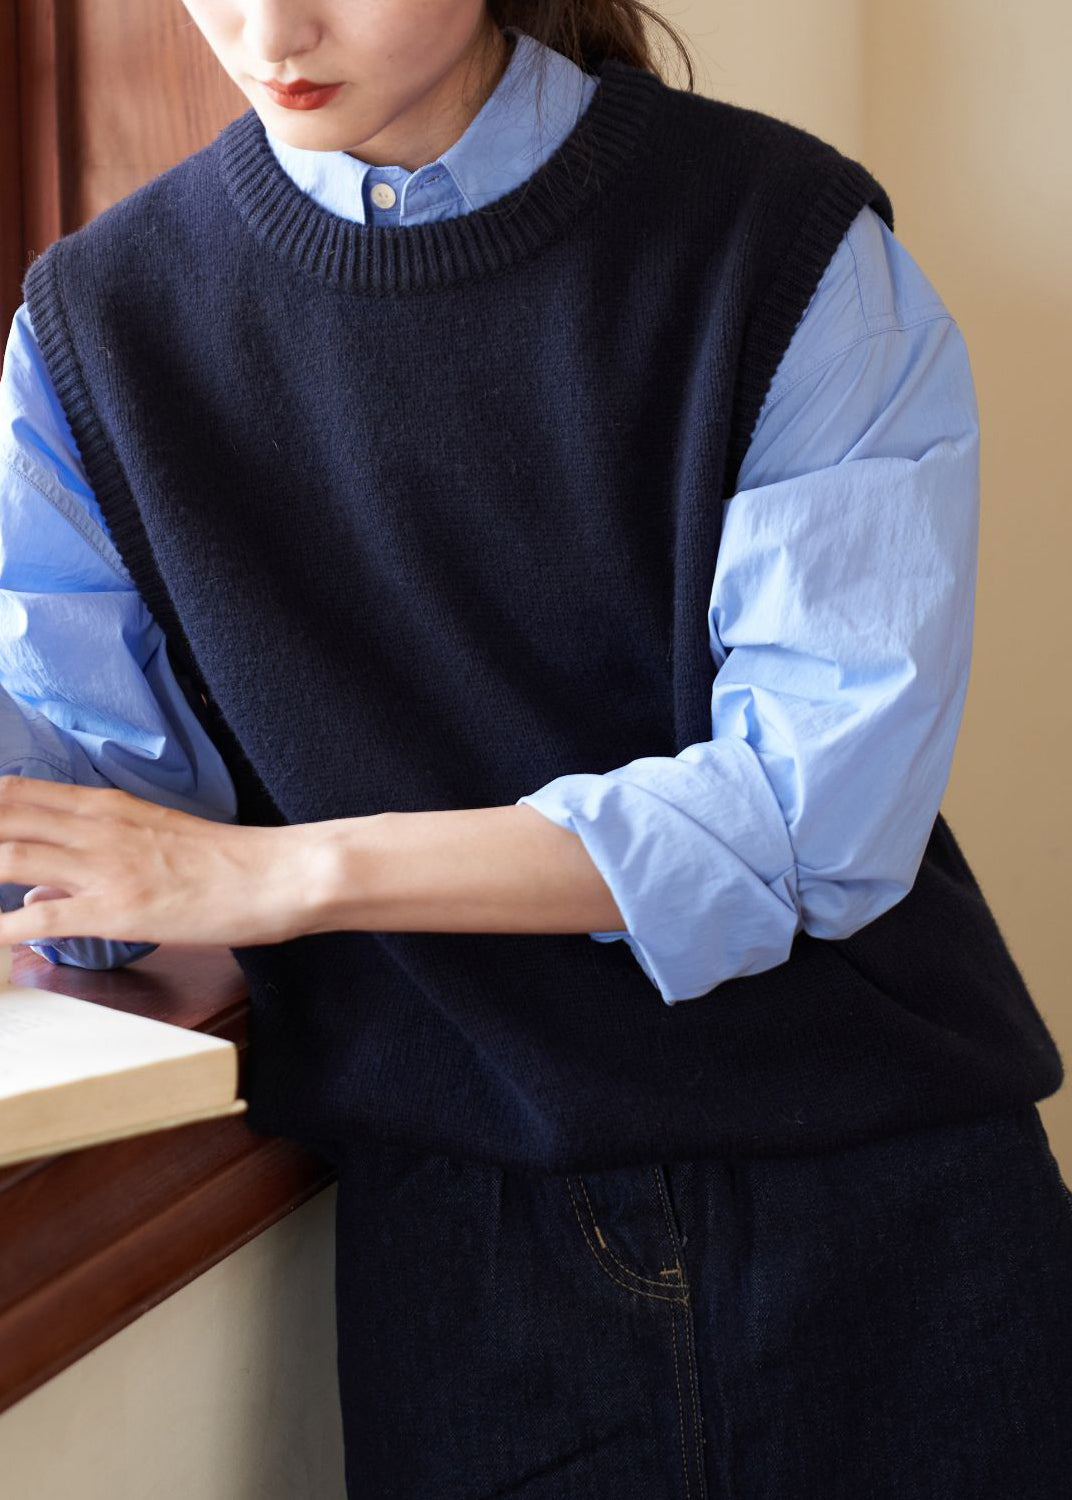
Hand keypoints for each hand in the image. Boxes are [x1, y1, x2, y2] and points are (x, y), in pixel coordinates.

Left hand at [0, 775, 333, 949]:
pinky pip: (42, 916)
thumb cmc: (225, 861)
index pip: (14, 792)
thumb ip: (90, 857)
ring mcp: (105, 868)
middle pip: (2, 817)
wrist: (276, 874)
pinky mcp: (117, 910)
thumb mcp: (152, 841)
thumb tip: (36, 888)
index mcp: (105, 806)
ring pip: (9, 857)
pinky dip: (4, 929)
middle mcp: (96, 829)